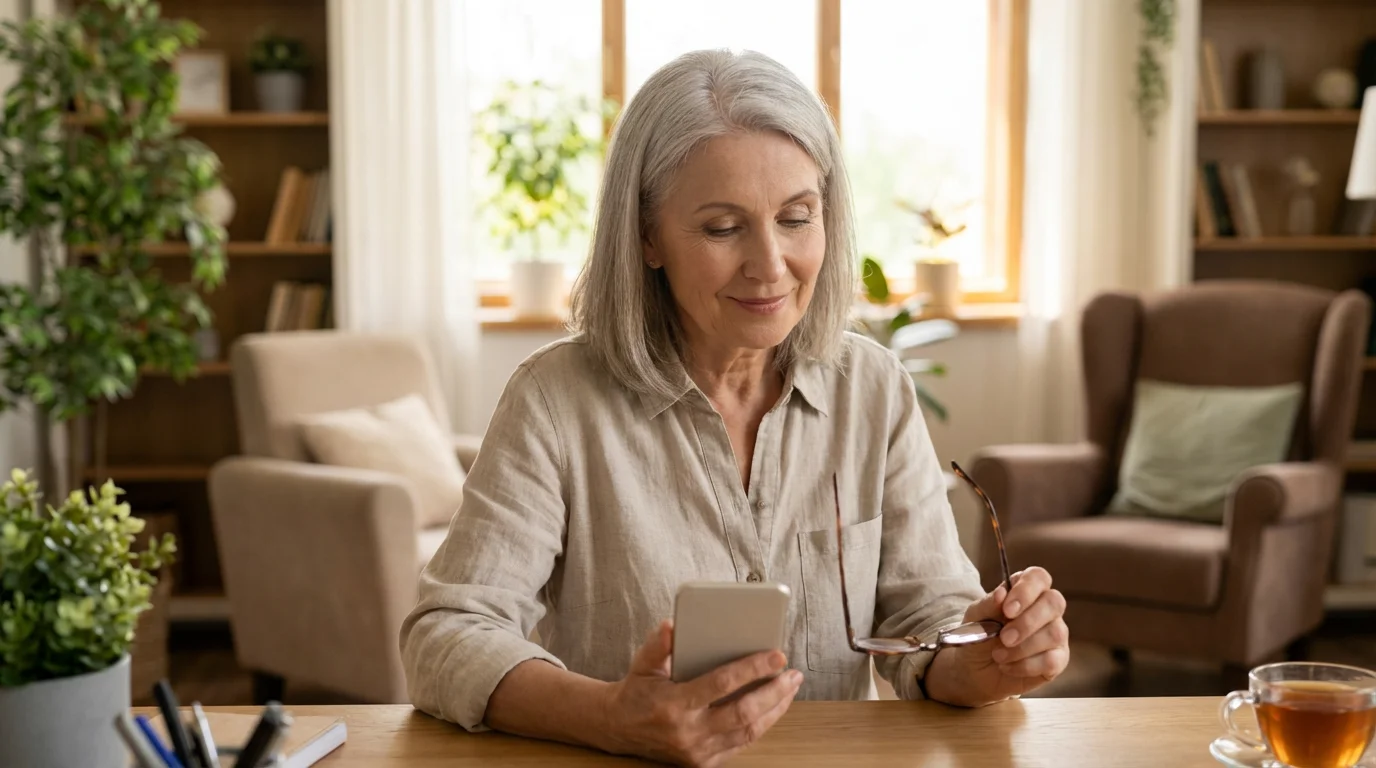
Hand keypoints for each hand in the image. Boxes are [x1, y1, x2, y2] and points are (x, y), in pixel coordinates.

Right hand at [601, 620, 803, 766]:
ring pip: (748, 731)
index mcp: (674, 705)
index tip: (776, 655)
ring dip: (775, 708)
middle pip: (743, 713)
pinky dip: (761, 724)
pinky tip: (773, 706)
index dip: (752, 669)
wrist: (618, 728)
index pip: (722, 684)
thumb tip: (673, 626)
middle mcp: (688, 732)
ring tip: (789, 686)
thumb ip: (657, 644)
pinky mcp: (703, 762)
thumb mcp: (642, 664)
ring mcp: (697, 751)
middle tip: (792, 673)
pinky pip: (741, 743)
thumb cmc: (636, 691)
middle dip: (774, 692)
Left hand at [932, 567, 1069, 704]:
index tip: (1007, 610)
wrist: (975, 670)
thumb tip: (1001, 593)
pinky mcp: (1058, 659)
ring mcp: (1056, 633)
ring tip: (999, 655)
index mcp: (1026, 591)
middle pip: (1054, 602)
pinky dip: (1025, 666)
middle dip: (1027, 622)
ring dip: (1022, 648)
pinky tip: (1008, 667)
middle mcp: (1046, 608)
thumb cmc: (979, 636)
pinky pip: (1052, 660)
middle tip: (1004, 637)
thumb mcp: (975, 618)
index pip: (1038, 577)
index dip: (1026, 590)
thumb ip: (988, 604)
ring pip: (1054, 634)